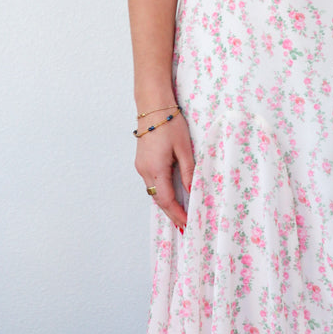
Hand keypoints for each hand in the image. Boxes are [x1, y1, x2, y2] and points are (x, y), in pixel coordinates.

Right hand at [135, 115, 194, 233]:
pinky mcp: (141, 161)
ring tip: (180, 215)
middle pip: (158, 200)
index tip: (188, 224)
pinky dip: (161, 193)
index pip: (166, 200)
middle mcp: (144, 170)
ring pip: (154, 192)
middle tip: (185, 227)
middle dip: (172, 214)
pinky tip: (170, 197)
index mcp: (155, 168)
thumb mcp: (184, 148)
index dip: (177, 214)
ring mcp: (141, 166)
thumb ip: (188, 171)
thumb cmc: (170, 123)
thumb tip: (192, 191)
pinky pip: (151, 183)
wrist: (153, 106)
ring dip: (166, 204)